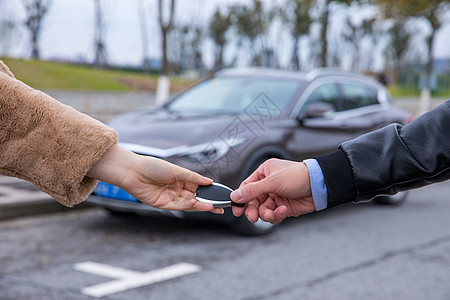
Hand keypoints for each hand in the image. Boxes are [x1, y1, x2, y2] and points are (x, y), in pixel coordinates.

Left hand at [87, 145, 222, 213]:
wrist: (132, 171)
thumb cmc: (152, 166)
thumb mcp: (176, 170)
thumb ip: (193, 177)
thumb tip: (209, 181)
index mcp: (181, 178)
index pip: (199, 186)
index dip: (209, 191)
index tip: (220, 194)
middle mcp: (176, 189)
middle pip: (196, 197)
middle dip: (208, 202)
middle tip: (221, 206)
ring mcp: (170, 197)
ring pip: (189, 203)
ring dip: (201, 206)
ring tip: (213, 207)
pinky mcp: (162, 204)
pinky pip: (178, 207)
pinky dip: (189, 206)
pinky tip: (198, 204)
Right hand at [230, 158, 314, 223]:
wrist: (319, 186)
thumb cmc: (298, 176)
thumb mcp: (272, 182)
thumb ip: (252, 190)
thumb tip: (235, 196)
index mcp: (264, 173)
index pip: (246, 187)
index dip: (241, 199)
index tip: (237, 209)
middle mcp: (269, 184)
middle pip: (253, 201)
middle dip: (253, 210)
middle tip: (253, 217)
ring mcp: (276, 196)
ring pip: (263, 210)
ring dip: (266, 214)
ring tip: (273, 213)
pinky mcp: (284, 207)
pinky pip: (274, 215)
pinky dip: (277, 215)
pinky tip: (283, 210)